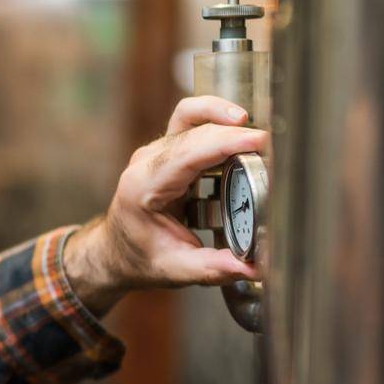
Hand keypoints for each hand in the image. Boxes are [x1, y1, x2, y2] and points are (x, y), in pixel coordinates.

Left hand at [64, 95, 268, 312]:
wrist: (115, 252)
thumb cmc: (140, 258)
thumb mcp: (175, 269)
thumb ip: (214, 268)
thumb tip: (253, 268)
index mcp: (143, 187)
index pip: (187, 152)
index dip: (225, 142)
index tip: (259, 142)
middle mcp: (147, 162)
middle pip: (192, 129)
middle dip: (232, 132)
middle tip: (268, 145)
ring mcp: (156, 152)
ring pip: (189, 115)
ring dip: (221, 113)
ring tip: (252, 127)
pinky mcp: (168, 150)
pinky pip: (191, 122)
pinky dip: (217, 120)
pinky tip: (240, 130)